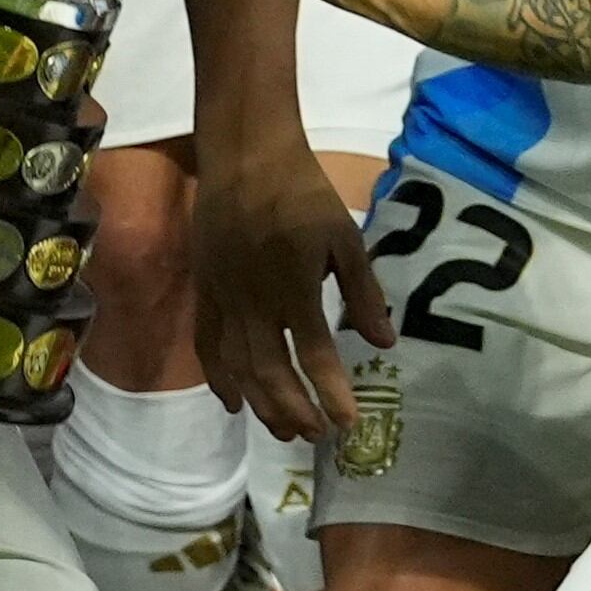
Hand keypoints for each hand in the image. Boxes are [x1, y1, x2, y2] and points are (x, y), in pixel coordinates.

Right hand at [193, 137, 393, 439]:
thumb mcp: (345, 237)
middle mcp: (255, 301)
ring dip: (260, 404)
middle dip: (294, 409)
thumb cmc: (303, 192)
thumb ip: (363, 292)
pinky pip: (207, 344)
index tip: (347, 423)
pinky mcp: (205, 290)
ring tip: (283, 431)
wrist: (245, 156)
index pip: (314, 354)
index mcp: (294, 287)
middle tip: (315, 435)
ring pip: (237, 366)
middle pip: (270, 371)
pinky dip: (218, 378)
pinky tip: (232, 403)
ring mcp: (224, 298)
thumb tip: (384, 344)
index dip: (331, 393)